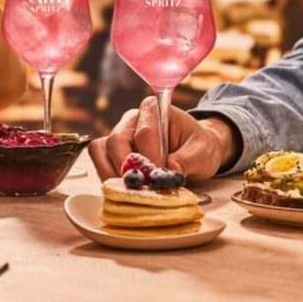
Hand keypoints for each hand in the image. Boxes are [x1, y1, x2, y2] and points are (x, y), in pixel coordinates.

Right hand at [89, 96, 237, 180]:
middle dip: (126, 168)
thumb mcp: (202, 152)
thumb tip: (169, 171)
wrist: (195, 152)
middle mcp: (132, 119)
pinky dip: (108, 178)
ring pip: (101, 151)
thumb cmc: (198, 147)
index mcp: (154, 109)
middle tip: (141, 187)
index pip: (145, 133)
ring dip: (112, 174)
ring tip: (132, 191)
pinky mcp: (112, 152)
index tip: (160, 176)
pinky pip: (100, 162)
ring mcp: (120, 135)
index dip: (150, 158)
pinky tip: (125, 190)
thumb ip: (187, 160)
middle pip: (116, 140)